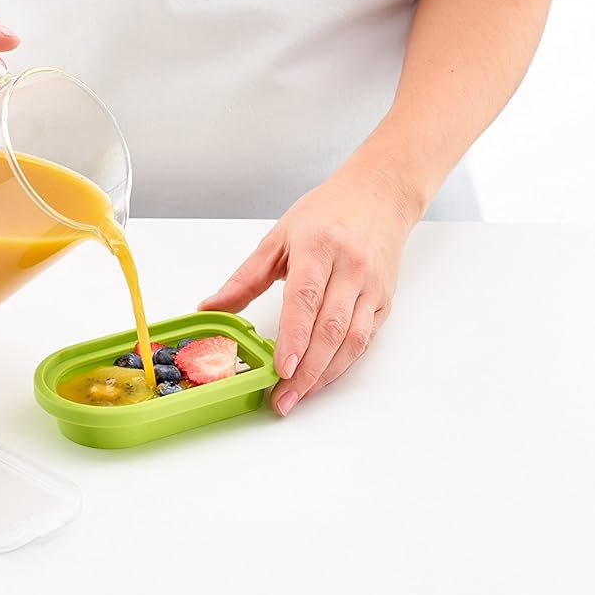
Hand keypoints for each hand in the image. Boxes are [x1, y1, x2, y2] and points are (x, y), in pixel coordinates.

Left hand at [200, 165, 418, 415]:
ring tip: (298, 397)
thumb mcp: (278, 237)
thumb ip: (245, 278)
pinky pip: (364, 339)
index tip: (279, 369)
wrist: (379, 195)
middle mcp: (350, 267)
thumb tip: (211, 308)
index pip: (305, 298)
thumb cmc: (327, 213)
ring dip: (325, 375)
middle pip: (330, 328)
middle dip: (306, 370)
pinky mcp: (383, 301)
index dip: (293, 337)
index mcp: (318, 246)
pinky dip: (342, 364)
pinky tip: (320, 378)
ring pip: (352, 340)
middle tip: (282, 399)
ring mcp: (371, 286)